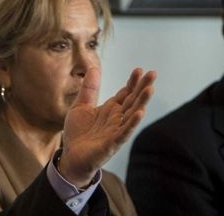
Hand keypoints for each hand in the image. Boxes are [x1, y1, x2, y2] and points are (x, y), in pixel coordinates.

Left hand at [58, 67, 155, 187]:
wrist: (71, 156)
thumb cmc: (78, 133)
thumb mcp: (80, 106)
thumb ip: (89, 89)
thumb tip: (93, 68)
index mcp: (110, 109)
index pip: (125, 93)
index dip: (132, 82)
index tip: (139, 69)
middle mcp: (117, 118)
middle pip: (133, 100)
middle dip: (142, 87)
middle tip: (153, 73)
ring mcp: (117, 130)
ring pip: (132, 114)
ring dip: (142, 101)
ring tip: (150, 88)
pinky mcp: (112, 142)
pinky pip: (124, 132)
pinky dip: (132, 123)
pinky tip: (140, 113)